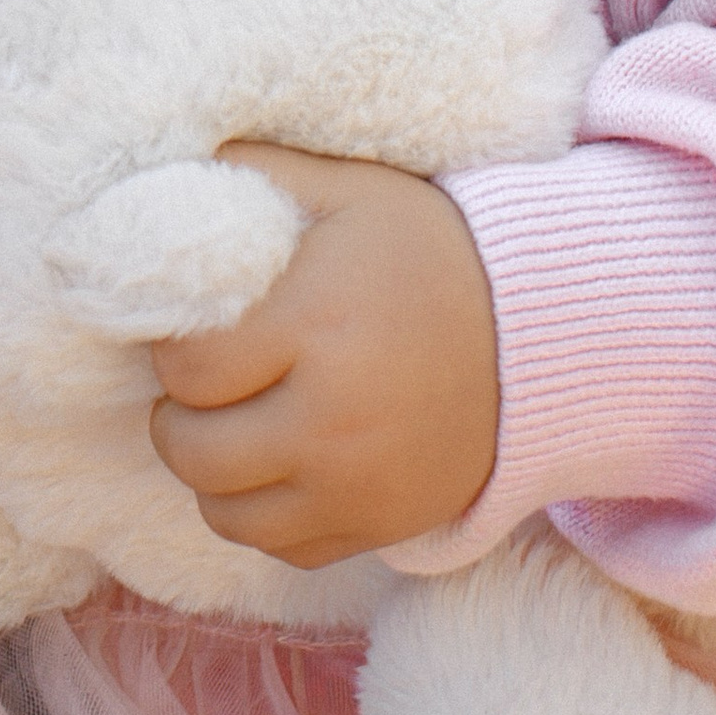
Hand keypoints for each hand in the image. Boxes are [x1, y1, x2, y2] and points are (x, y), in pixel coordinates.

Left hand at [149, 141, 498, 567]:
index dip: (174, 347)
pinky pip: (283, 549)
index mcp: (315, 326)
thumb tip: (177, 165)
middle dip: (180, 414)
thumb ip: (260, 173)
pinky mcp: (383, 527)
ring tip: (233, 423)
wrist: (541, 334)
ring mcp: (359, 484)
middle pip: (194, 453)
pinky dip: (264, 514)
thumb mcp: (351, 191)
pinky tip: (279, 464)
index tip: (197, 330)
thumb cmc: (430, 252)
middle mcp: (332, 418)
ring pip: (227, 514)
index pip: (187, 368)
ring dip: (213, 472)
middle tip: (204, 382)